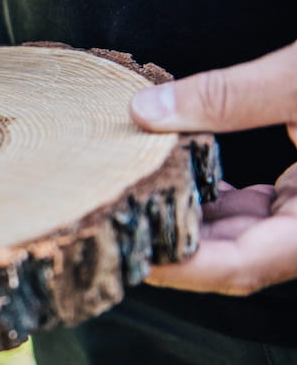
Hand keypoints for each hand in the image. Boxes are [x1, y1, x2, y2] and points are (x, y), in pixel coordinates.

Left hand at [130, 43, 296, 294]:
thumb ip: (231, 97)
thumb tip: (146, 110)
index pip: (243, 266)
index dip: (179, 268)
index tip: (125, 250)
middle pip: (236, 258)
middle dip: (172, 245)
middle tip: (106, 221)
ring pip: (244, 235)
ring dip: (190, 219)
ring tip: (130, 194)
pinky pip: (258, 210)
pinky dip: (215, 197)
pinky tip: (176, 172)